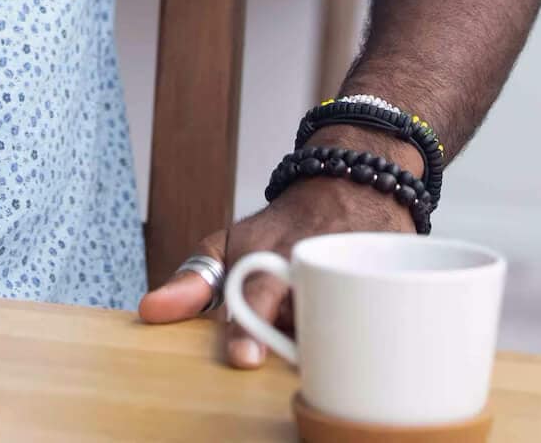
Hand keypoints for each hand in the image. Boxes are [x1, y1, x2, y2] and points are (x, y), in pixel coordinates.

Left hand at [136, 161, 415, 367]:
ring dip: (331, 328)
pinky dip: (371, 324)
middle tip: (293, 329)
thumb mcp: (229, 245)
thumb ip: (192, 282)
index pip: (255, 295)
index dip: (249, 326)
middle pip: (299, 323)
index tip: (243, 357)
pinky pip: (379, 319)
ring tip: (326, 304)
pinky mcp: (392, 278)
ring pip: (338, 324)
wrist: (351, 183)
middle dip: (296, 332)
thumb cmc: (281, 228)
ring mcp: (353, 270)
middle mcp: (308, 260)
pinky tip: (364, 313)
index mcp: (264, 255)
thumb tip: (149, 312)